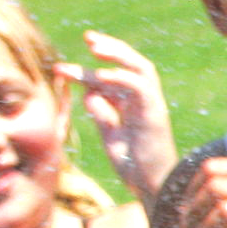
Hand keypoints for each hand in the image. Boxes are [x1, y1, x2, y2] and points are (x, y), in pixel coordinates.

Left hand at [60, 32, 176, 207]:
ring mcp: (153, 107)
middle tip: (88, 38)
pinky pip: (140, 88)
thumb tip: (88, 93)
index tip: (71, 59)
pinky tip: (98, 75)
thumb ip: (102, 114)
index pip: (118, 76)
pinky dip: (120, 77)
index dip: (97, 64)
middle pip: (134, 64)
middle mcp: (147, 102)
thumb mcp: (112, 137)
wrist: (153, 189)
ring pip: (140, 69)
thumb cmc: (135, 169)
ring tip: (94, 47)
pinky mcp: (155, 115)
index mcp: (136, 107)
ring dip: (117, 54)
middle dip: (112, 48)